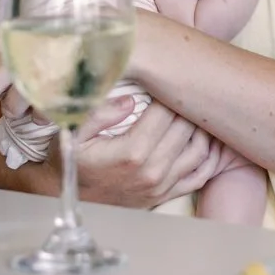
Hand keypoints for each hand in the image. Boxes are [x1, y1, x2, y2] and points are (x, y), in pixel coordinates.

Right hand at [65, 101, 220, 208]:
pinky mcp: (164, 195)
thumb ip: (98, 114)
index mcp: (132, 153)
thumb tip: (129, 101)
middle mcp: (151, 171)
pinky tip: (208, 139)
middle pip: (185, 129)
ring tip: (196, 109)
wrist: (65, 194)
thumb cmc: (68, 158)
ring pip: (199, 150)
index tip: (167, 79)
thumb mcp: (72, 132)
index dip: (170, 92)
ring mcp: (161, 186)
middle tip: (185, 88)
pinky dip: (210, 156)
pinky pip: (200, 175)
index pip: (165, 113)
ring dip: (202, 128)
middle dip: (188, 106)